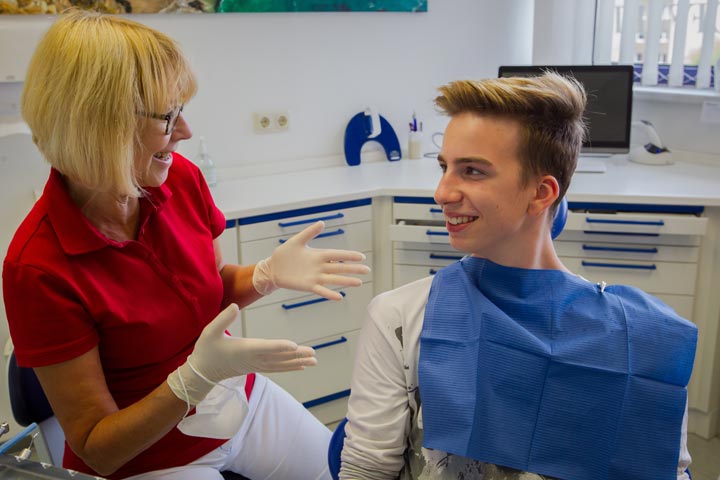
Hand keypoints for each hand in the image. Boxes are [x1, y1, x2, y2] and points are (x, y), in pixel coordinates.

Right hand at [167, 304, 315, 404]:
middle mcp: (253, 359)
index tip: (295, 346)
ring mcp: (256, 365)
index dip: (280, 346)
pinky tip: (301, 366)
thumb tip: (234, 306)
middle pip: (278, 357)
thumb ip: (223, 319)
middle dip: (297, 356)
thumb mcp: (209, 332)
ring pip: (280, 364)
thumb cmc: (207, 349)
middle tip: (314, 353)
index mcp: (244, 349)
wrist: (202, 372)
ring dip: (297, 362)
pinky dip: (289, 367)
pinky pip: (277, 368)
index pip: (265, 347)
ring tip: (313, 360)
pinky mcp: (256, 367)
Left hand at [252, 221, 370, 300]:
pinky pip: (321, 290)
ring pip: (334, 279)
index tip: (361, 257)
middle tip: (367, 270)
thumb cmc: (285, 254)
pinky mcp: (308, 286)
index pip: (337, 255)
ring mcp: (315, 277)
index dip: (349, 256)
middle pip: (340, 268)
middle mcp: (320, 267)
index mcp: (318, 255)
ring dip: (346, 281)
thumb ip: (309, 232)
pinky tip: (340, 296)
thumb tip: (322, 223)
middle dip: (353, 269)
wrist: (273, 268)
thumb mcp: (297, 241)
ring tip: (359, 283)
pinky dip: (330, 293)